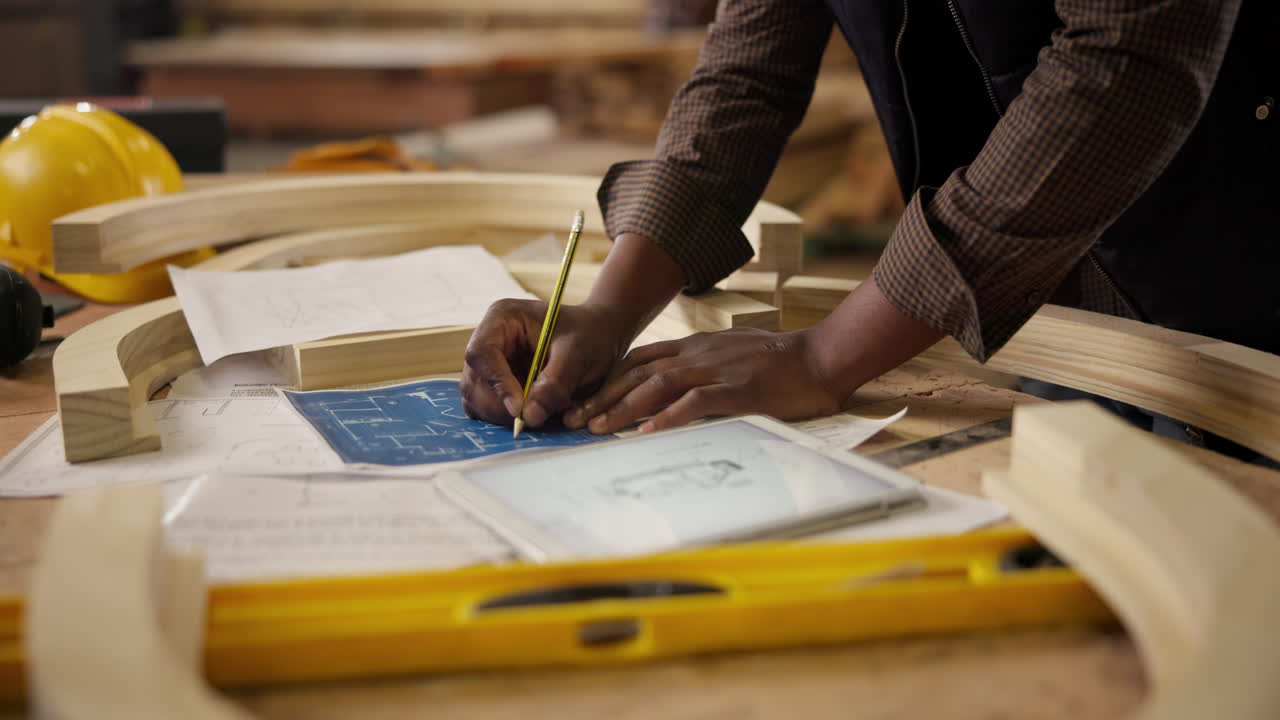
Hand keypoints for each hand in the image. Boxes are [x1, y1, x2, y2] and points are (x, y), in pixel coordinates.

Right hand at [460, 299, 630, 427]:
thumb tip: (530, 416)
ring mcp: (489, 365)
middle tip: (533, 419)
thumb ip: (555, 383)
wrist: (598, 339)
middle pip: (473, 381)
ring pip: (477, 400)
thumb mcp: (578, 354)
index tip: (518, 409)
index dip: (496, 383)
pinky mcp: (495, 386)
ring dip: (503, 416)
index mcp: (502, 319)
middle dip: (499, 406)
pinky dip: (506, 419)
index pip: (481, 353)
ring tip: (542, 412)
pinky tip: (535, 413)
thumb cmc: (589, 335)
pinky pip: (488, 410)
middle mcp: (488, 340)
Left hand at [564, 327, 847, 434]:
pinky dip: (667, 417)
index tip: (584, 400)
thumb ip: (704, 366)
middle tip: (575, 420)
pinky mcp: (736, 389)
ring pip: (657, 385)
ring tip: (598, 428)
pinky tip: (647, 432)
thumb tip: (679, 387)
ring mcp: (716, 370)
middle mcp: (698, 354)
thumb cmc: (780, 361)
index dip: (608, 380)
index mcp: (696, 347)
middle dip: (603, 397)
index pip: (640, 360)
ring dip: (623, 408)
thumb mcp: (732, 355)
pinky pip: (694, 402)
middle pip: (638, 373)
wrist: (821, 357)